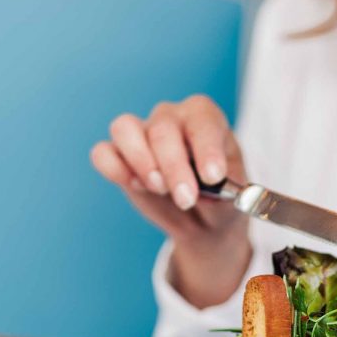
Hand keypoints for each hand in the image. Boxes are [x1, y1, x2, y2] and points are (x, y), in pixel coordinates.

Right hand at [90, 95, 250, 306]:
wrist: (203, 219)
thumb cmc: (222, 200)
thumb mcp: (234, 199)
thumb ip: (224, 191)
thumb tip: (208, 184)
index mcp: (206, 118)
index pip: (202, 120)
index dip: (206, 147)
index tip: (213, 176)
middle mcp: (172, 117)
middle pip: (163, 129)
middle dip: (174, 168)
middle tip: (186, 199)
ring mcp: (142, 132)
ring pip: (125, 128)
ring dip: (140, 161)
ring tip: (159, 188)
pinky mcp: (118, 155)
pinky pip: (103, 153)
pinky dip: (114, 169)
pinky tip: (135, 186)